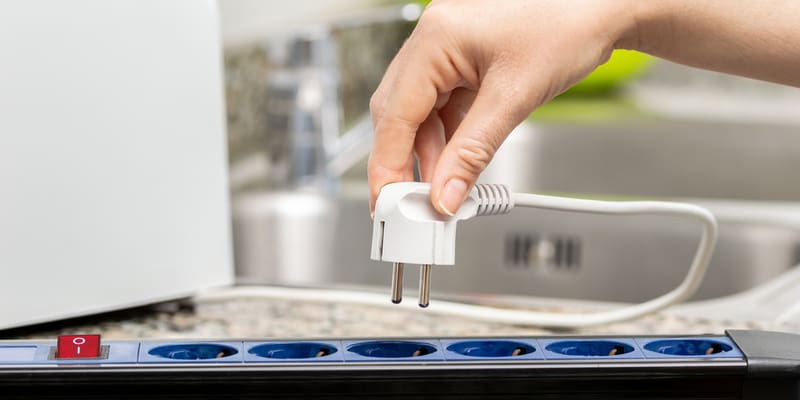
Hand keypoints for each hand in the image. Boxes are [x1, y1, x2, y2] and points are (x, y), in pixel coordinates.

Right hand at [368, 0, 636, 214]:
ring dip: (428, 154)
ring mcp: (445, 49)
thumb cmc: (569, 26)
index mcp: (436, 37)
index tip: (387, 201)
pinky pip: (440, 106)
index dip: (387, 163)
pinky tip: (454, 163)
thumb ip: (473, 152)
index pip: (396, 113)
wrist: (604, 9)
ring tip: (441, 189)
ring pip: (418, 113)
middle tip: (410, 204)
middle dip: (403, 161)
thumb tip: (446, 194)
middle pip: (398, 113)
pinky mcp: (461, 61)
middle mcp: (433, 39)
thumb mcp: (514, 98)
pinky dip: (445, 138)